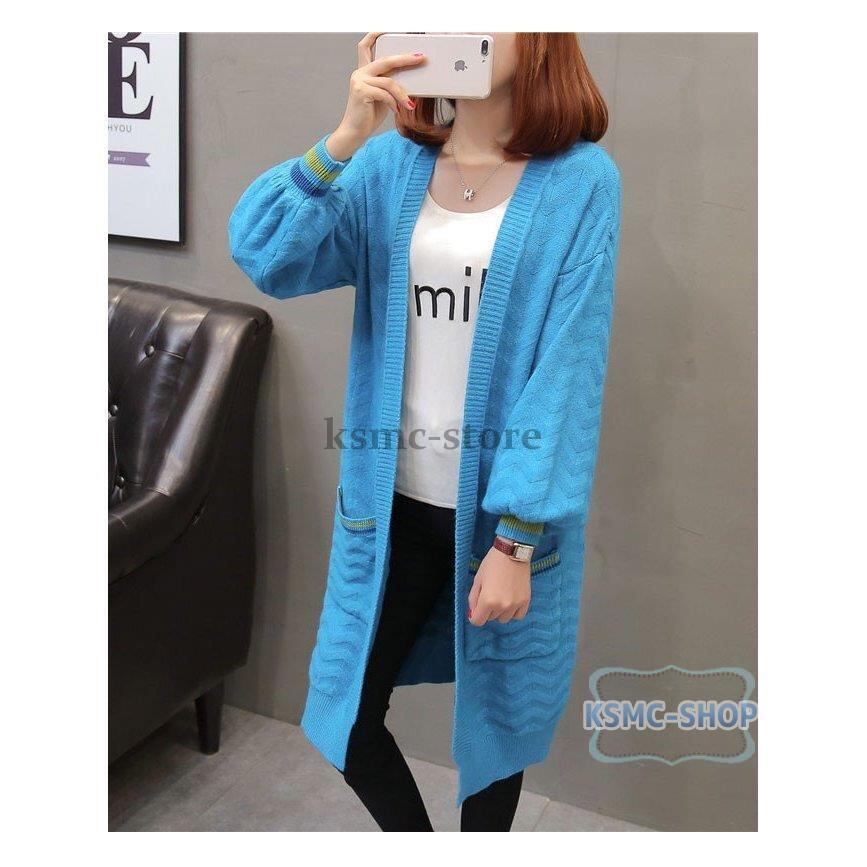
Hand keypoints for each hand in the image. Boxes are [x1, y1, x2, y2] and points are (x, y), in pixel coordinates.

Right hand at [326, 32, 425, 160]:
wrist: (354, 133)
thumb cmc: (368, 116)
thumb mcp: (383, 96)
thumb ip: (390, 84)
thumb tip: (409, 76)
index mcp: (364, 71)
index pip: (366, 46)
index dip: (375, 35)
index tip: (387, 29)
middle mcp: (360, 73)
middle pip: (385, 59)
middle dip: (405, 59)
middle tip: (420, 58)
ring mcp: (359, 81)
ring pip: (388, 81)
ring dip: (402, 94)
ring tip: (409, 105)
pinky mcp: (361, 92)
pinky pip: (384, 94)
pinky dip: (394, 103)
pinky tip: (397, 111)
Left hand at [468, 546, 531, 626]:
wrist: (512, 552)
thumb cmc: (492, 563)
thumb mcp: (478, 579)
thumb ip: (473, 598)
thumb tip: (472, 613)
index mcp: (487, 601)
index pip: (477, 621)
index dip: (474, 615)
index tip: (477, 607)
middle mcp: (502, 606)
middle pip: (490, 619)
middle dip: (487, 610)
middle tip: (490, 593)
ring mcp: (515, 605)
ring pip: (504, 619)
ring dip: (500, 611)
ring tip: (501, 595)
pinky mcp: (526, 601)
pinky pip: (518, 616)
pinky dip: (513, 611)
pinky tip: (511, 600)